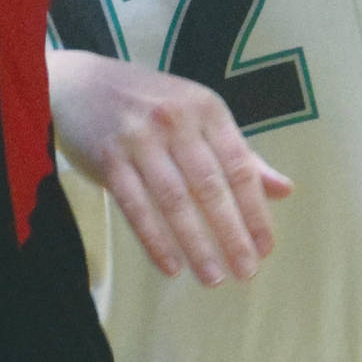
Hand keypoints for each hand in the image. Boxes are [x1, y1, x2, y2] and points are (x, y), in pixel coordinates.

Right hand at [50, 51, 292, 285]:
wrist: (77, 83)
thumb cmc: (146, 103)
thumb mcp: (196, 115)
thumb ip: (237, 152)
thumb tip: (285, 190)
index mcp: (204, 107)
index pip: (239, 166)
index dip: (256, 211)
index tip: (266, 249)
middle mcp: (174, 118)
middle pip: (210, 186)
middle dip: (232, 235)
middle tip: (246, 273)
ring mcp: (138, 136)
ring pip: (174, 200)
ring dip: (197, 245)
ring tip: (213, 278)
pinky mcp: (108, 156)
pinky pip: (135, 206)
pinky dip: (154, 240)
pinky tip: (171, 267)